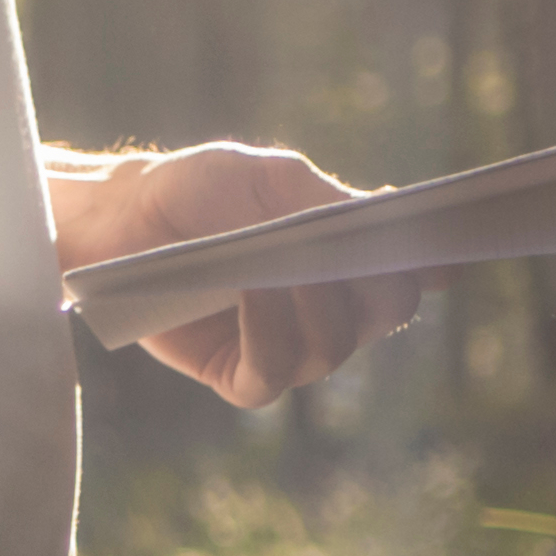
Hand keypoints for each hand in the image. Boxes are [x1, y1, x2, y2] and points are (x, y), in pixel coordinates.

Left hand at [84, 143, 426, 410]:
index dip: (435, 261)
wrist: (121, 218)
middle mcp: (331, 310)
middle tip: (353, 251)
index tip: (435, 242)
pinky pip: (272, 376)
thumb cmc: (201, 190)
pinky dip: (268, 336)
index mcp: (349, 260)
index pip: (414, 273)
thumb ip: (326, 202)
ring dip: (312, 306)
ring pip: (332, 349)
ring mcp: (288, 348)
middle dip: (376, 283)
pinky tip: (251, 293)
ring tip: (281, 268)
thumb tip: (388, 213)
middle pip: (386, 314)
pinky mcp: (238, 376)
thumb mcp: (268, 179)